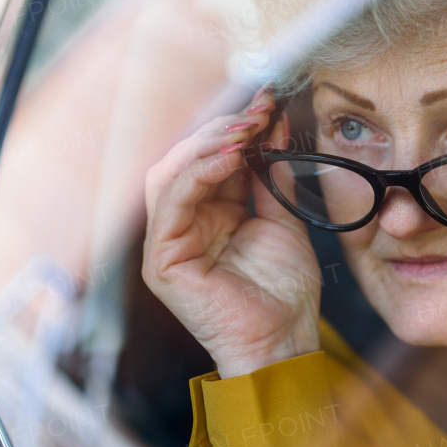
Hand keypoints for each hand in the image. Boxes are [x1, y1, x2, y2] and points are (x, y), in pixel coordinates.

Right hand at [143, 88, 321, 377]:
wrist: (285, 342)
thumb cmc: (285, 294)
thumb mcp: (283, 221)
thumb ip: (271, 179)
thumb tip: (273, 129)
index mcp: (208, 215)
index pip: (210, 159)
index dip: (236, 128)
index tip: (268, 104)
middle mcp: (183, 225)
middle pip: (185, 159)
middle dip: (223, 130)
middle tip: (259, 111)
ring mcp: (168, 243)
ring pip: (171, 173)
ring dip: (208, 144)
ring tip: (245, 130)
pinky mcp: (161, 261)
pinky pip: (172, 204)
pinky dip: (198, 173)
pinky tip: (230, 157)